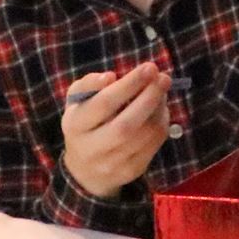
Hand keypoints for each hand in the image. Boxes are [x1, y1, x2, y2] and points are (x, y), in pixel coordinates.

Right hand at [60, 63, 172, 199]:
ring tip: (162, 89)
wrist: (85, 170)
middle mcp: (91, 149)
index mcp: (75, 126)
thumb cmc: (85, 123)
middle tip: (164, 77)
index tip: (149, 68)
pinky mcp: (131, 171)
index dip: (128, 85)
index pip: (103, 104)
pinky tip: (161, 109)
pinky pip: (153, 145)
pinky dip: (162, 123)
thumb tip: (110, 77)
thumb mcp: (77, 100)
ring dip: (159, 109)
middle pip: (126, 125)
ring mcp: (112, 164)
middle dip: (149, 98)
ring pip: (144, 136)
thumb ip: (90, 84)